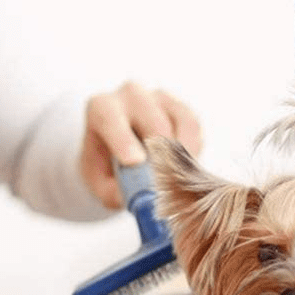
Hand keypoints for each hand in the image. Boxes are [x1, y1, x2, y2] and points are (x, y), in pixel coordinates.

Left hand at [80, 82, 202, 209]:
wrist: (122, 153)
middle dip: (162, 151)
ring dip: (182, 153)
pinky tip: (186, 165)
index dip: (122, 139)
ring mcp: (158, 98)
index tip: (134, 162)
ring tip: (178, 178)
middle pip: (150, 119)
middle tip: (167, 180)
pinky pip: (193, 126)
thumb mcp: (100, 183)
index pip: (109, 116)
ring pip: (177, 120)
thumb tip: (134, 199)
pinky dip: (193, 149)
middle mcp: (129, 96)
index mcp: (101, 109)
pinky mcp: (180, 108)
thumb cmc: (107, 167)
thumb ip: (112, 191)